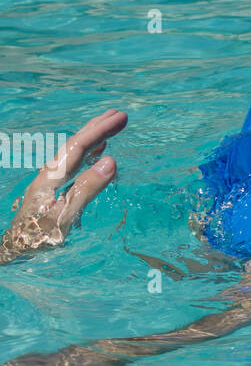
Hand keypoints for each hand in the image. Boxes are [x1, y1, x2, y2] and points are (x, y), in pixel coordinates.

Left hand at [0, 109, 126, 263]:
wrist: (15, 250)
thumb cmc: (38, 236)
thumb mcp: (66, 214)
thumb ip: (87, 188)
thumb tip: (111, 162)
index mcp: (52, 176)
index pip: (79, 146)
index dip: (101, 130)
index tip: (121, 118)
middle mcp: (50, 173)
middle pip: (75, 144)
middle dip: (98, 128)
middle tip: (121, 115)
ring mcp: (51, 181)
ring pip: (74, 152)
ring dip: (93, 138)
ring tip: (110, 127)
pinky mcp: (53, 190)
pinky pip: (74, 164)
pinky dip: (88, 154)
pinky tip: (96, 154)